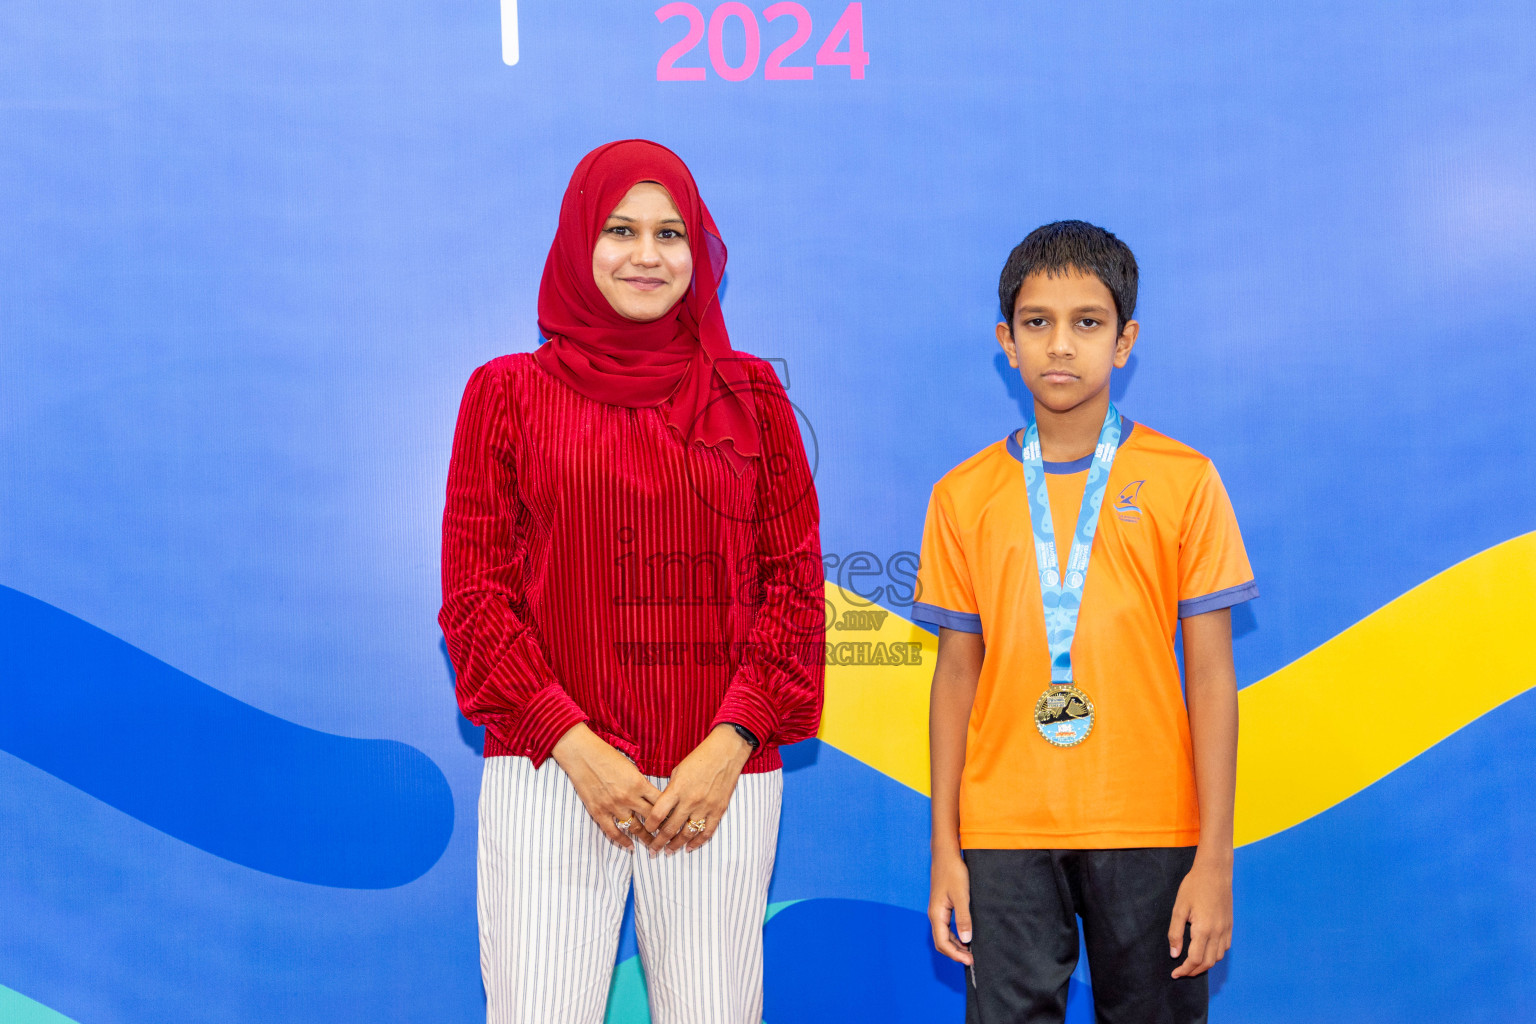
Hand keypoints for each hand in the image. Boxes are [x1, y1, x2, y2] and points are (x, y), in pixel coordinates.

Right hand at [551, 724, 662, 849]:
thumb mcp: (631, 767)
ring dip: (645, 838)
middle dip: (662, 829)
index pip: (661, 803)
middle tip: (669, 836)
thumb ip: (641, 783)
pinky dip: (623, 841)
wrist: (582, 755)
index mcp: (639, 783)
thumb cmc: (607, 756)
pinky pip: (613, 832)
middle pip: (651, 818)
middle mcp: (628, 797)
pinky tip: (631, 847)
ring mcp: (613, 806)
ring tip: (654, 846)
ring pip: (635, 828)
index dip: (670, 812)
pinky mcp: (599, 812)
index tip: (675, 819)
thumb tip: (651, 797)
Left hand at [644, 725, 752, 854]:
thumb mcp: (678, 771)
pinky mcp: (718, 810)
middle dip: (659, 841)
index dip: (649, 825)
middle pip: (670, 828)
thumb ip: (670, 791)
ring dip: (676, 845)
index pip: (658, 814)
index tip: (646, 829)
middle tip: (653, 849)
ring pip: (688, 833)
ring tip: (669, 851)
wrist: (726, 753)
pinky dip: (697, 842)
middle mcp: (690, 800)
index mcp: (677, 789)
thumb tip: (663, 809)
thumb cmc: (700, 758)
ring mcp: (705, 807)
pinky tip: (689, 848)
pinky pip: (707, 832)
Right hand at [928, 849, 972, 965]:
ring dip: (956, 945)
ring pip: (944, 935)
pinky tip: (966, 936)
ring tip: (971, 951)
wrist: (946, 854)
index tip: (970, 961)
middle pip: (942, 942)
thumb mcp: (962, 895)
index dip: (955, 955)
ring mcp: (938, 911)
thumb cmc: (953, 872)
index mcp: (936, 914)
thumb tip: (966, 940)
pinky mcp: (943, 906)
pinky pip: (947, 927)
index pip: (942, 943)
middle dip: (955, 953)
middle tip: (973, 960)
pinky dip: (956, 936)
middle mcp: (935, 915)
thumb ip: (963, 918)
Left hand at [1168, 854, 1232, 977]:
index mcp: (1203, 930)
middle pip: (1207, 962)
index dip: (1184, 969)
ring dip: (1205, 964)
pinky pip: (1224, 947)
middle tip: (1181, 971)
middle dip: (1194, 971)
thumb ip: (1175, 932)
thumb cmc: (1194, 886)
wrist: (1214, 872)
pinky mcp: (1230, 925)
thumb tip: (1174, 954)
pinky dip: (1215, 955)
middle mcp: (1217, 933)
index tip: (1174, 973)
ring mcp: (1226, 929)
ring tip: (1192, 964)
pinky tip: (1205, 951)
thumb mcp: (1179, 908)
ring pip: (1217, 957)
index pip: (1195, 959)